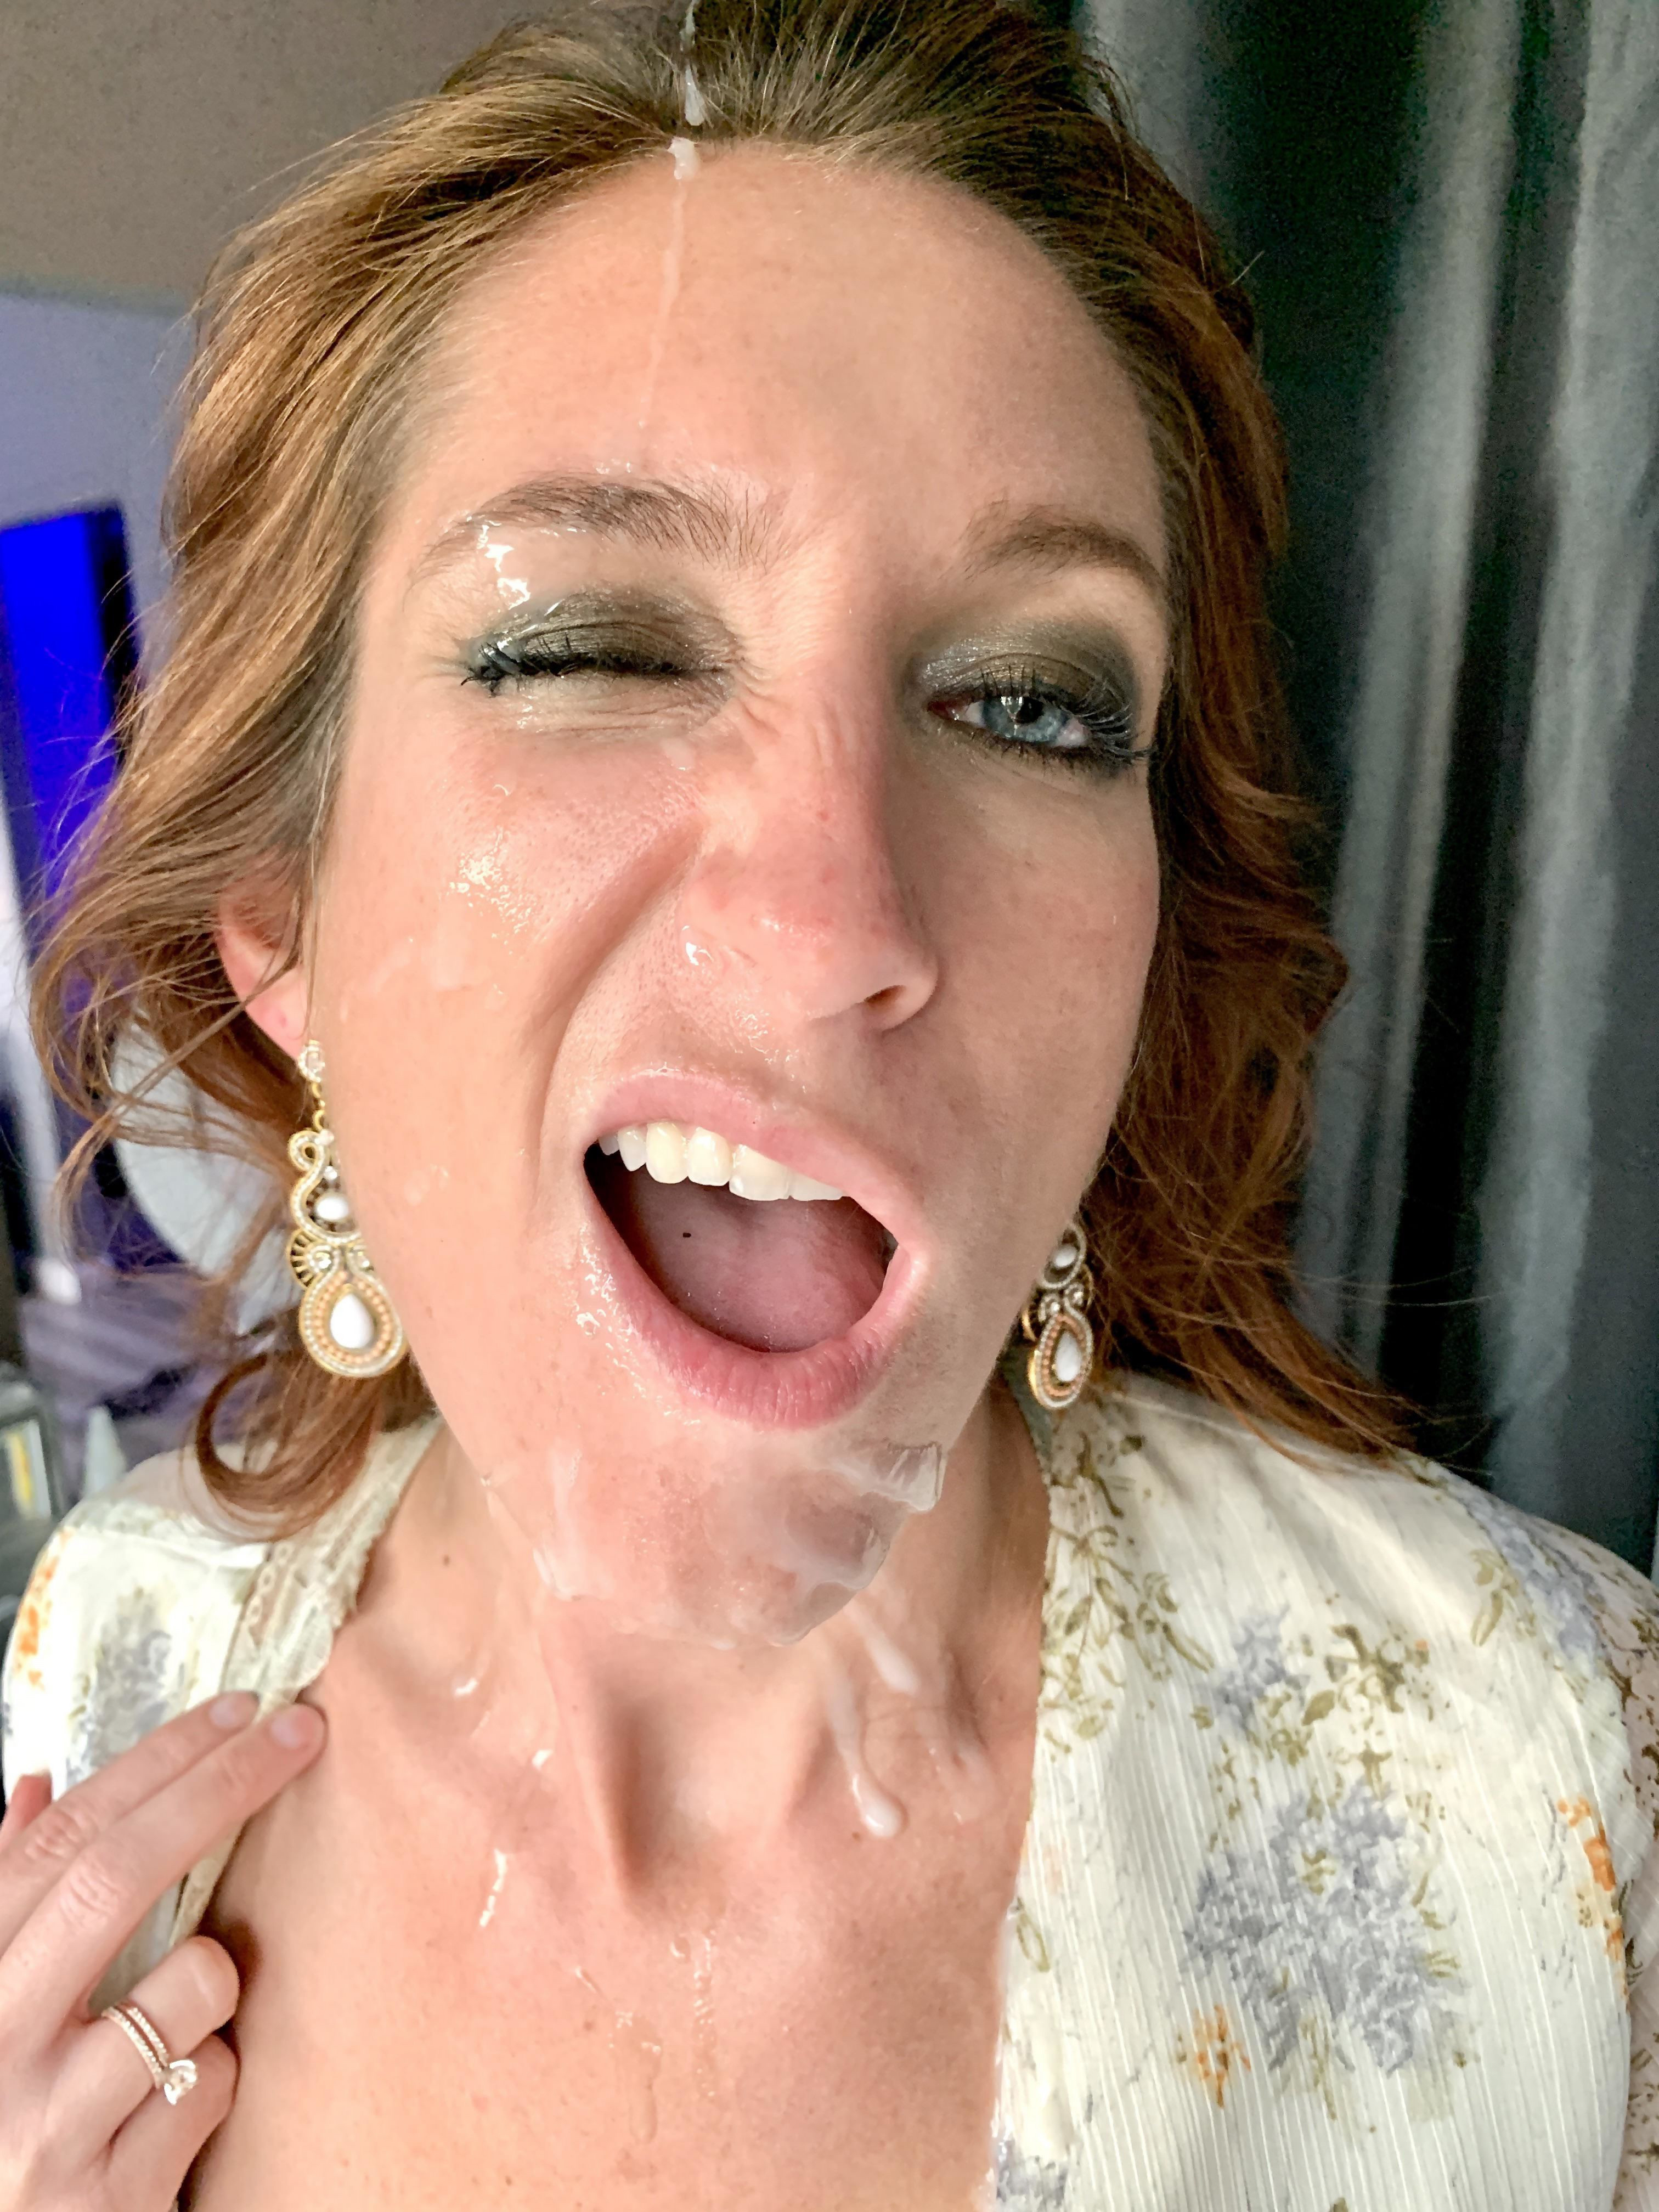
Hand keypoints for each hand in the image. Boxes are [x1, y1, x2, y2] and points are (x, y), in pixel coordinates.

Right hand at [0, 1693, 324, 2206]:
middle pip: (114, 1880)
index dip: (153, 1764)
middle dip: (217, 1788)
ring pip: (189, 1984)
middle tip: (301, 1730)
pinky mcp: (109, 2198)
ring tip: (178, 2026)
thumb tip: (37, 1786)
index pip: (59, 1843)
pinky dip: (212, 2079)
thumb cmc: (9, 2116)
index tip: (237, 1710)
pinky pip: (210, 2083)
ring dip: (217, 1980)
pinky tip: (168, 2113)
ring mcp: (46, 2127)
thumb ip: (13, 1901)